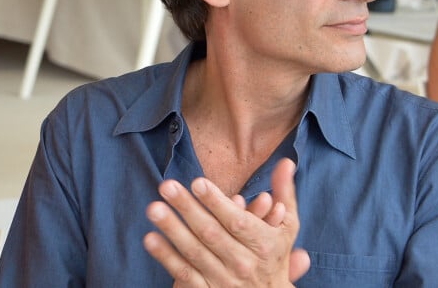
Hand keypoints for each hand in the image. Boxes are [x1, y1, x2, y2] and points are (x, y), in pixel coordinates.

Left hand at [143, 158, 309, 286]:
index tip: (198, 182)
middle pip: (210, 233)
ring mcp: (223, 280)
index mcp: (262, 244)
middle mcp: (242, 263)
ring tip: (154, 207)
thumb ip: (284, 193)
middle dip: (187, 208)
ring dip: (172, 229)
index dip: (217, 202)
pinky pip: (184, 274)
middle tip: (167, 185)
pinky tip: (150, 238)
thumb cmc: (275, 256)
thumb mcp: (287, 227)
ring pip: (194, 252)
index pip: (237, 221)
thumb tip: (286, 161)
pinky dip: (166, 257)